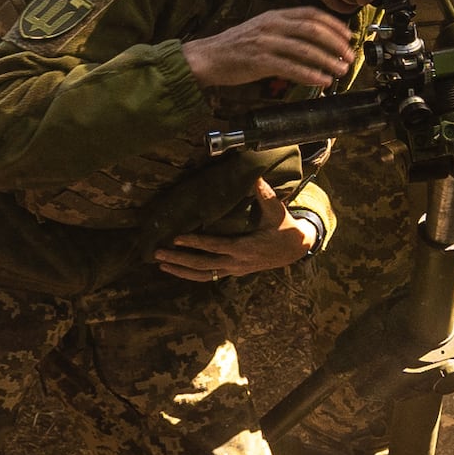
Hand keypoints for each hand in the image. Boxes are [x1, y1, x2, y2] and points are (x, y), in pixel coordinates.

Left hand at [156, 185, 320, 282]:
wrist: (295, 249)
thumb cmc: (284, 227)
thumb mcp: (277, 211)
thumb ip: (265, 195)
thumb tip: (256, 177)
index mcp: (246, 248)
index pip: (215, 246)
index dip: (195, 243)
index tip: (176, 238)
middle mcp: (237, 262)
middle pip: (203, 265)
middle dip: (179, 260)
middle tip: (158, 253)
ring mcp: (234, 269)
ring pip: (203, 275)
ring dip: (181, 270)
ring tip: (161, 264)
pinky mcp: (233, 272)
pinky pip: (208, 276)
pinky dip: (191, 274)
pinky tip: (176, 269)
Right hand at [182, 7, 360, 95]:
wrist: (206, 57)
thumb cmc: (235, 46)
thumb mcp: (261, 29)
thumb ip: (285, 31)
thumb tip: (315, 40)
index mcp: (274, 16)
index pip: (311, 14)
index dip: (334, 24)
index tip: (348, 35)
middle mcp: (272, 25)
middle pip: (313, 29)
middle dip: (336, 43)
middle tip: (349, 55)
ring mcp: (266, 42)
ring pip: (305, 49)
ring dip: (327, 60)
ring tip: (340, 70)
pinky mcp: (259, 61)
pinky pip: (291, 68)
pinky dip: (310, 74)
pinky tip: (321, 80)